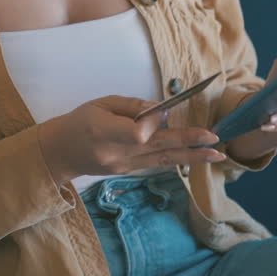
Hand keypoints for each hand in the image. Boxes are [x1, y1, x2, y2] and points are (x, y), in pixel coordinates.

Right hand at [37, 95, 226, 185]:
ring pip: (163, 161)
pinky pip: (155, 163)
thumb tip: (160, 110)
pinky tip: (194, 155)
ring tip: (216, 155)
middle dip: (189, 142)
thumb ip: (130, 105)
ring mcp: (123, 167)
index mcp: (104, 132)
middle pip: (158, 149)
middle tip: (213, 138)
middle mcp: (116, 154)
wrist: (60, 152)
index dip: (153, 123)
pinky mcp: (127, 172)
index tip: (162, 110)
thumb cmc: (79, 121)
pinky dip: (175, 157)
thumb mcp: (100, 103)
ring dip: (191, 157)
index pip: (138, 133)